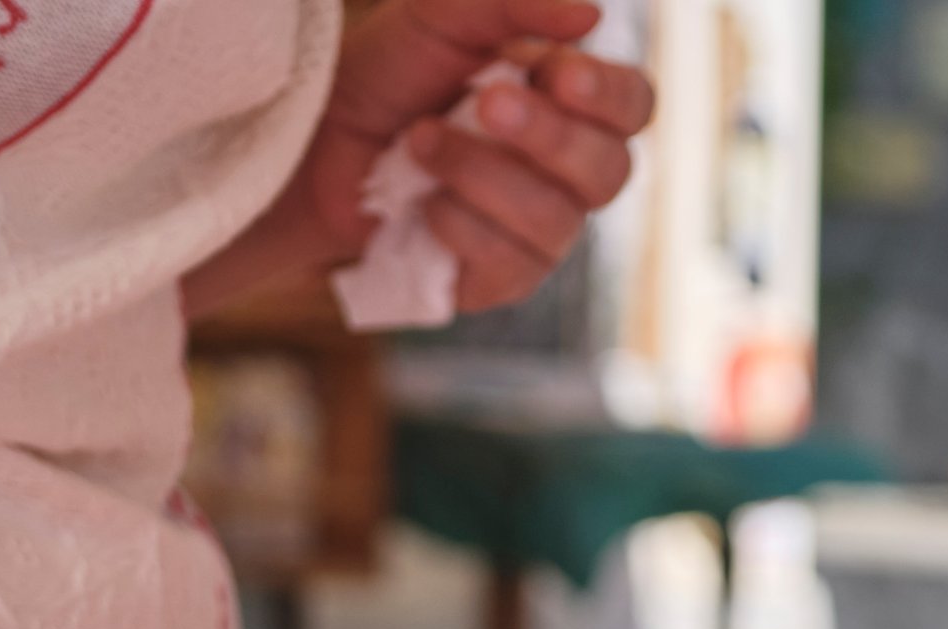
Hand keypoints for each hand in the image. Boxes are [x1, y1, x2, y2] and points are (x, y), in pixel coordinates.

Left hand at [189, 0, 655, 319]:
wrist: (313, 144)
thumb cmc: (386, 78)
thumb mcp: (440, 17)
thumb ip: (511, 3)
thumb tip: (592, 13)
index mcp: (568, 103)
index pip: (633, 106)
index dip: (610, 97)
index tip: (561, 76)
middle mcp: (567, 173)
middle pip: (610, 171)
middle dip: (546, 136)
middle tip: (485, 104)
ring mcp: (539, 234)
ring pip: (554, 220)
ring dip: (478, 173)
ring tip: (419, 142)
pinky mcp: (500, 282)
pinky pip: (508, 262)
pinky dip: (456, 222)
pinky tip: (420, 202)